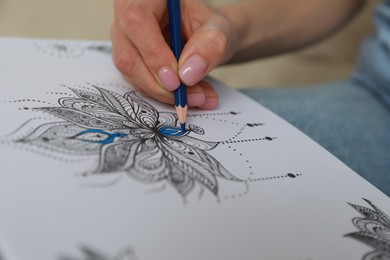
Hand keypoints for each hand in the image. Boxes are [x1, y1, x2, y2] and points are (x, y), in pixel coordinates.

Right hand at [111, 0, 237, 108]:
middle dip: (159, 84)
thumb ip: (210, 46)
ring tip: (198, 96)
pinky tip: (188, 95)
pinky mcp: (128, 57)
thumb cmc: (211, 28)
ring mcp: (124, 37)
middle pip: (127, 53)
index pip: (137, 21)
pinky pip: (137, 82)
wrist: (208, 38)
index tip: (176, 81)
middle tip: (190, 97)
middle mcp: (128, 11)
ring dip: (163, 93)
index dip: (153, 54)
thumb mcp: (221, 31)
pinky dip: (163, 94)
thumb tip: (188, 74)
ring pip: (130, 72)